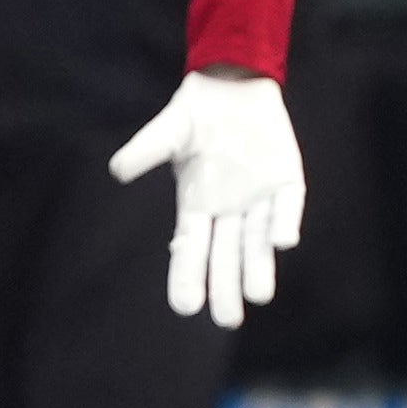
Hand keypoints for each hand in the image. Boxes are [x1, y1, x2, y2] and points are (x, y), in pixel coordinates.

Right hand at [108, 69, 306, 328]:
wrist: (235, 87)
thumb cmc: (197, 114)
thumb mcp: (169, 130)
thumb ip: (147, 149)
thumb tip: (119, 169)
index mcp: (197, 204)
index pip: (190, 248)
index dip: (188, 276)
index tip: (186, 307)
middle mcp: (228, 210)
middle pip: (226, 255)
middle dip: (226, 286)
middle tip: (228, 320)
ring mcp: (259, 199)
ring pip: (257, 242)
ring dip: (258, 266)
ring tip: (258, 296)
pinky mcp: (287, 183)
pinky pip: (287, 208)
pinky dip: (284, 223)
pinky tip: (283, 242)